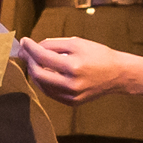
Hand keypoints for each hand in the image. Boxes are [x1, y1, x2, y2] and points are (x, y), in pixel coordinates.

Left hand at [21, 35, 142, 102]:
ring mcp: (71, 95)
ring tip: (36, 61)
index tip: (24, 41)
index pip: (43, 57)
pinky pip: (50, 92)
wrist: (118, 74)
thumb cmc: (98, 55)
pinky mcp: (72, 102)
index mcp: (74, 66)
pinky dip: (44, 81)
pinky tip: (46, 72)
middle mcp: (72, 84)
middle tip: (27, 52)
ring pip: (42, 85)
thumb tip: (32, 47)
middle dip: (29, 61)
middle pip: (38, 74)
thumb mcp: (77, 43)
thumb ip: (53, 45)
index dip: (30, 48)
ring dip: (35, 72)